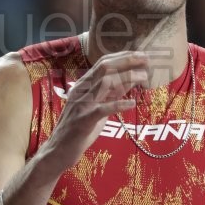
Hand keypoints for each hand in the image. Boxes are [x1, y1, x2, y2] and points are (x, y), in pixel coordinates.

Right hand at [44, 50, 148, 168]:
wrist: (58, 150)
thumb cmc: (79, 130)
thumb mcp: (97, 107)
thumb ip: (111, 94)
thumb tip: (130, 81)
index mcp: (83, 86)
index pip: (103, 63)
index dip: (122, 56)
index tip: (141, 54)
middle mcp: (81, 91)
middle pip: (104, 67)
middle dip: (126, 60)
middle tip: (146, 58)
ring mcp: (82, 105)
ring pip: (105, 83)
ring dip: (127, 77)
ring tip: (143, 77)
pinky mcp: (83, 121)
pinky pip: (102, 109)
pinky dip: (118, 105)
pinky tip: (131, 104)